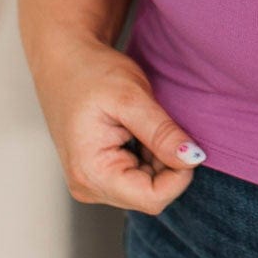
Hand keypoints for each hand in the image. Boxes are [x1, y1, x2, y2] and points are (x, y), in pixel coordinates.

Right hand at [27, 30, 205, 212]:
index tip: (186, 142)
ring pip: (147, 186)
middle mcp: (88, 186)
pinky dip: (149, 156)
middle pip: (151, 194)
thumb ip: (162, 132)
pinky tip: (137, 131)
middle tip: (159, 124)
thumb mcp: (132, 97)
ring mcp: (92, 182)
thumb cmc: (90, 73)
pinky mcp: (99, 174)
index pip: (153, 198)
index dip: (179, 175)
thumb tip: (193, 159)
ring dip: (159, 159)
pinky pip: (138, 177)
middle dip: (167, 164)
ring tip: (143, 124)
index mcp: (91, 173)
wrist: (64, 60)